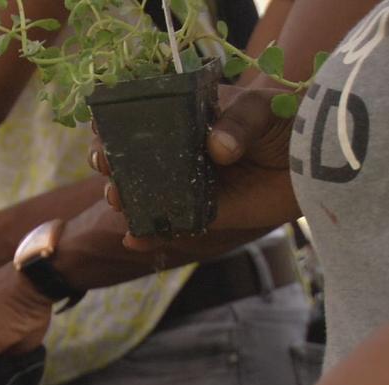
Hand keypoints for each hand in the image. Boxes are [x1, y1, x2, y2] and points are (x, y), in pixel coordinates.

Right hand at [93, 86, 299, 250]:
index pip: (137, 124)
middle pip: (132, 162)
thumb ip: (237, 122)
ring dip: (124, 200)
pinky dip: (150, 237)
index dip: (113, 130)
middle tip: (107, 168)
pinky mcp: (206, 216)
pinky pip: (172, 228)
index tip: (102, 136)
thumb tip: (217, 150)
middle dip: (111, 167)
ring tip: (119, 199)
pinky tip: (133, 240)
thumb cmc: (287, 121)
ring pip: (145, 196)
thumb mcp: (261, 108)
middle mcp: (179, 155)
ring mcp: (189, 187)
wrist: (318, 158)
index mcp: (183, 121)